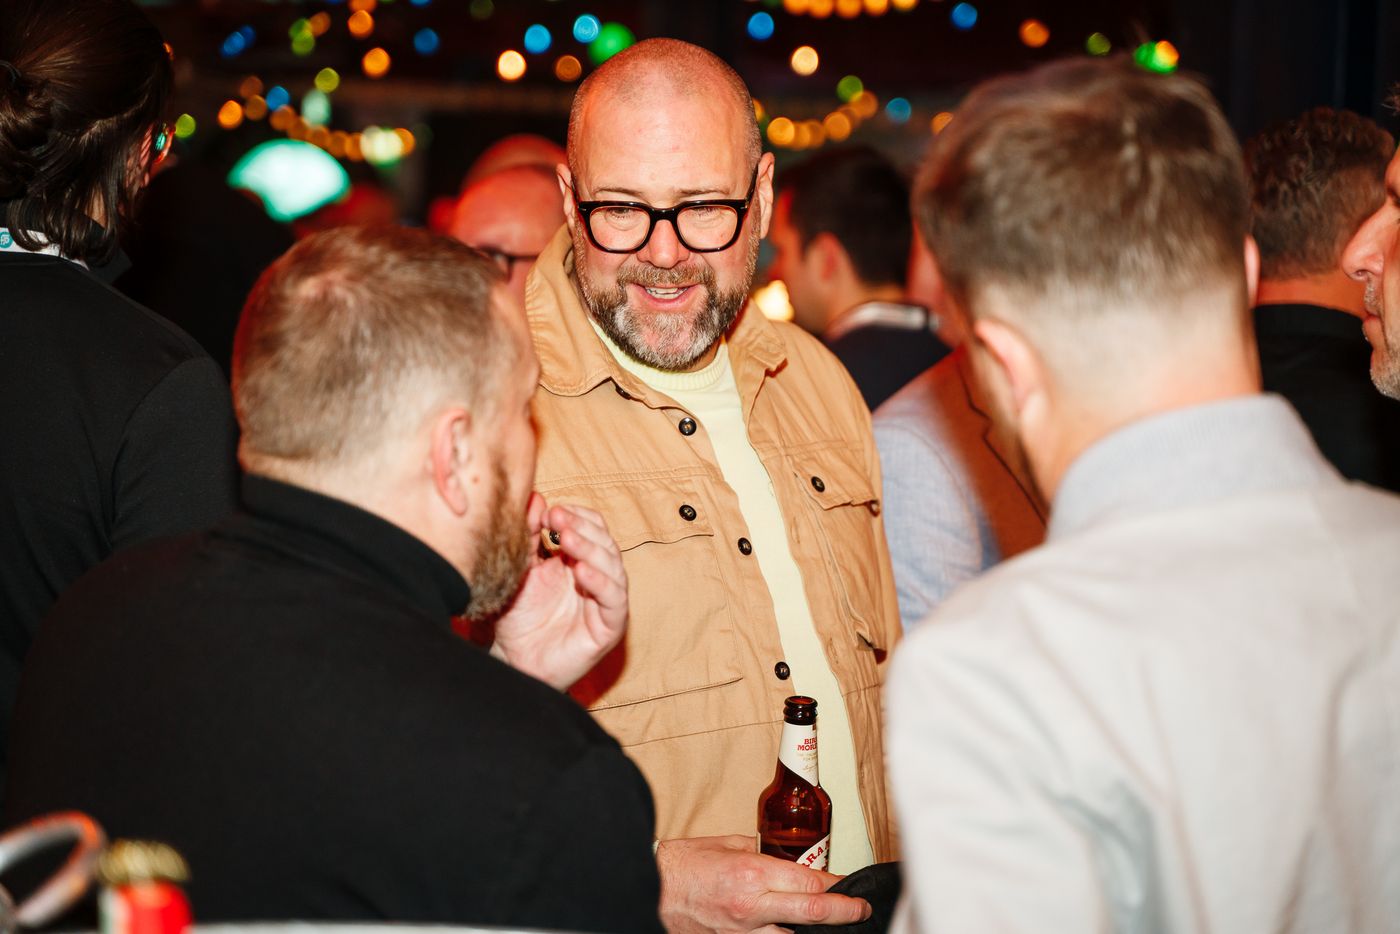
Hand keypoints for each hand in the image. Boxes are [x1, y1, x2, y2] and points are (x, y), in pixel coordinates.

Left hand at [491, 495, 627, 690]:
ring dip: (591, 549)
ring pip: (613, 566)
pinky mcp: (610, 626)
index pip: (592, 526)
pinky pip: (614, 599)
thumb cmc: (518, 617)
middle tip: (557, 519)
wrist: (514, 660)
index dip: (576, 515)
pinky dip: (601, 582)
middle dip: (582, 527)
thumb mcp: (521, 570)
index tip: (548, 511)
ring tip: (567, 539)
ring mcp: (606, 600)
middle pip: (604, 541)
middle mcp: (598, 576)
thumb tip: (535, 498)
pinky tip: (581, 572)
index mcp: (579, 559)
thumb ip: (527, 537)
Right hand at [657, 835, 870, 933]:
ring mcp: (743, 932)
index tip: (851, 884)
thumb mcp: (727, 844)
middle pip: (812, 913)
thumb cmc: (684, 864)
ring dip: (812, 928)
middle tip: (861, 909)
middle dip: (844, 912)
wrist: (651, 889)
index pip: (809, 882)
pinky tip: (791, 928)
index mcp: (752, 873)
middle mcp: (751, 906)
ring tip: (829, 921)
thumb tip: (785, 860)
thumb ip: (761, 853)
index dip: (837, 885)